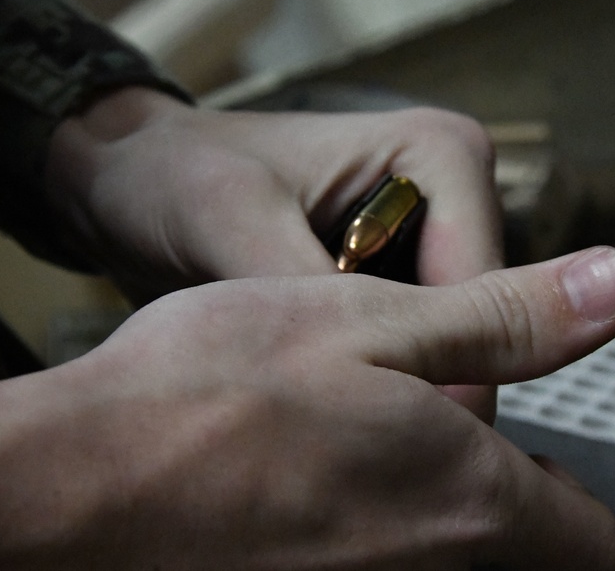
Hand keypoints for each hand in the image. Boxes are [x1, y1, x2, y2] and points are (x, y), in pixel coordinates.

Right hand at [0, 247, 614, 569]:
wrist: (66, 486)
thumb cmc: (211, 391)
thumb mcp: (372, 317)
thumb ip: (509, 318)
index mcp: (468, 499)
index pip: (590, 538)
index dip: (566, 484)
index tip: (516, 435)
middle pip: (506, 550)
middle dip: (481, 490)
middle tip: (411, 417)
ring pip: (428, 557)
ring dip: (408, 503)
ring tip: (337, 438)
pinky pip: (358, 564)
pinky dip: (348, 530)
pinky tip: (285, 479)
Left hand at [47, 86, 502, 419]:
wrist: (129, 178)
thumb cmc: (173, 173)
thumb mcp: (232, 220)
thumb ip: (308, 291)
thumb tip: (369, 380)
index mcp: (441, 158)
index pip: (484, 296)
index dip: (442, 379)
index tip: (387, 456)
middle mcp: (449, 200)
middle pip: (473, 331)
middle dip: (413, 388)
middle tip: (338, 448)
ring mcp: (423, 247)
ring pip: (443, 353)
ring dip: (390, 394)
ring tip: (320, 433)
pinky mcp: (393, 286)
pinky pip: (405, 356)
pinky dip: (367, 388)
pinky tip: (318, 417)